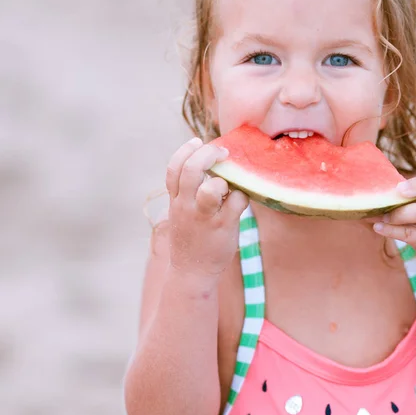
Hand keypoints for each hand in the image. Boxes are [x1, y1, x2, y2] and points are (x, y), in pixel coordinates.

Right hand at [165, 137, 248, 276]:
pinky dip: (242, 196)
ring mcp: (204, 217)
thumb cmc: (190, 238)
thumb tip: (209, 167)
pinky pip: (236, 202)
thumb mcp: (180, 213)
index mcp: (175, 200)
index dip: (185, 150)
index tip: (198, 142)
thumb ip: (188, 192)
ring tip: (229, 185)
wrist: (192, 272)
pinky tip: (241, 200)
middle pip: (192, 170)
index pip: (173, 168)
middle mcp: (186, 206)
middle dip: (208, 154)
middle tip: (222, 152)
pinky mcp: (222, 227)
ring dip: (224, 180)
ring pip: (212, 188)